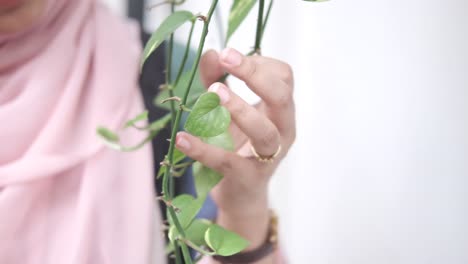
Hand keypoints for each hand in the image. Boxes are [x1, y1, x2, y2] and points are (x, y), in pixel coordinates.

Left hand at [175, 48, 295, 250]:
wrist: (241, 194)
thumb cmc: (237, 146)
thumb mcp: (227, 111)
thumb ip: (218, 81)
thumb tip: (210, 54)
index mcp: (280, 110)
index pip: (283, 77)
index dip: (259, 63)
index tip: (230, 58)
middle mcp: (283, 131)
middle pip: (282, 97)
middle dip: (255, 74)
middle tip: (228, 58)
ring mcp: (269, 157)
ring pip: (264, 131)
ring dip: (240, 109)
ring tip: (215, 93)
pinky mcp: (248, 178)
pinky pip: (228, 162)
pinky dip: (204, 150)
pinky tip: (183, 139)